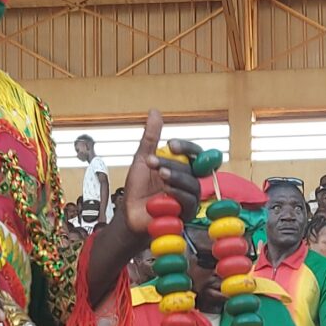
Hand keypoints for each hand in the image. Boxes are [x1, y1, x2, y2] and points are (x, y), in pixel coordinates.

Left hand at [121, 113, 204, 236]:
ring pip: (193, 185)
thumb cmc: (138, 188)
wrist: (129, 213)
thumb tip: (155, 111)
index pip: (196, 154)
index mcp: (182, 167)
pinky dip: (177, 195)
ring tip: (160, 175)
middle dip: (173, 164)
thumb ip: (151, 137)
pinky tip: (164, 192)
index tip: (171, 145)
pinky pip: (189, 202)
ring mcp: (189, 198)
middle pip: (193, 169)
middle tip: (153, 162)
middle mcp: (189, 181)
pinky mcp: (186, 214)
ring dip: (176, 178)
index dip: (188, 147)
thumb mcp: (142, 159)